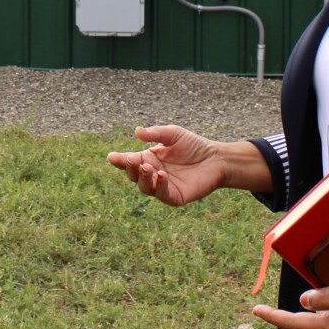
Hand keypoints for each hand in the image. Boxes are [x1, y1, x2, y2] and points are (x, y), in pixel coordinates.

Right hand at [106, 125, 228, 206]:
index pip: (129, 161)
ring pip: (144, 187)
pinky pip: (161, 194)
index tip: (112, 156)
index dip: (119, 160)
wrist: (216, 158)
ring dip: (143, 178)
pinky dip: (158, 186)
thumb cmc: (194, 145)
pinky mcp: (174, 196)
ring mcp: (162, 186)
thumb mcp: (173, 134)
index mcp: (148, 159)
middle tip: (132, 159)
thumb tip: (137, 132)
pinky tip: (161, 176)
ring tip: (148, 167)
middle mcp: (152, 174)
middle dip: (130, 168)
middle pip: (133, 175)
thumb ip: (155, 133)